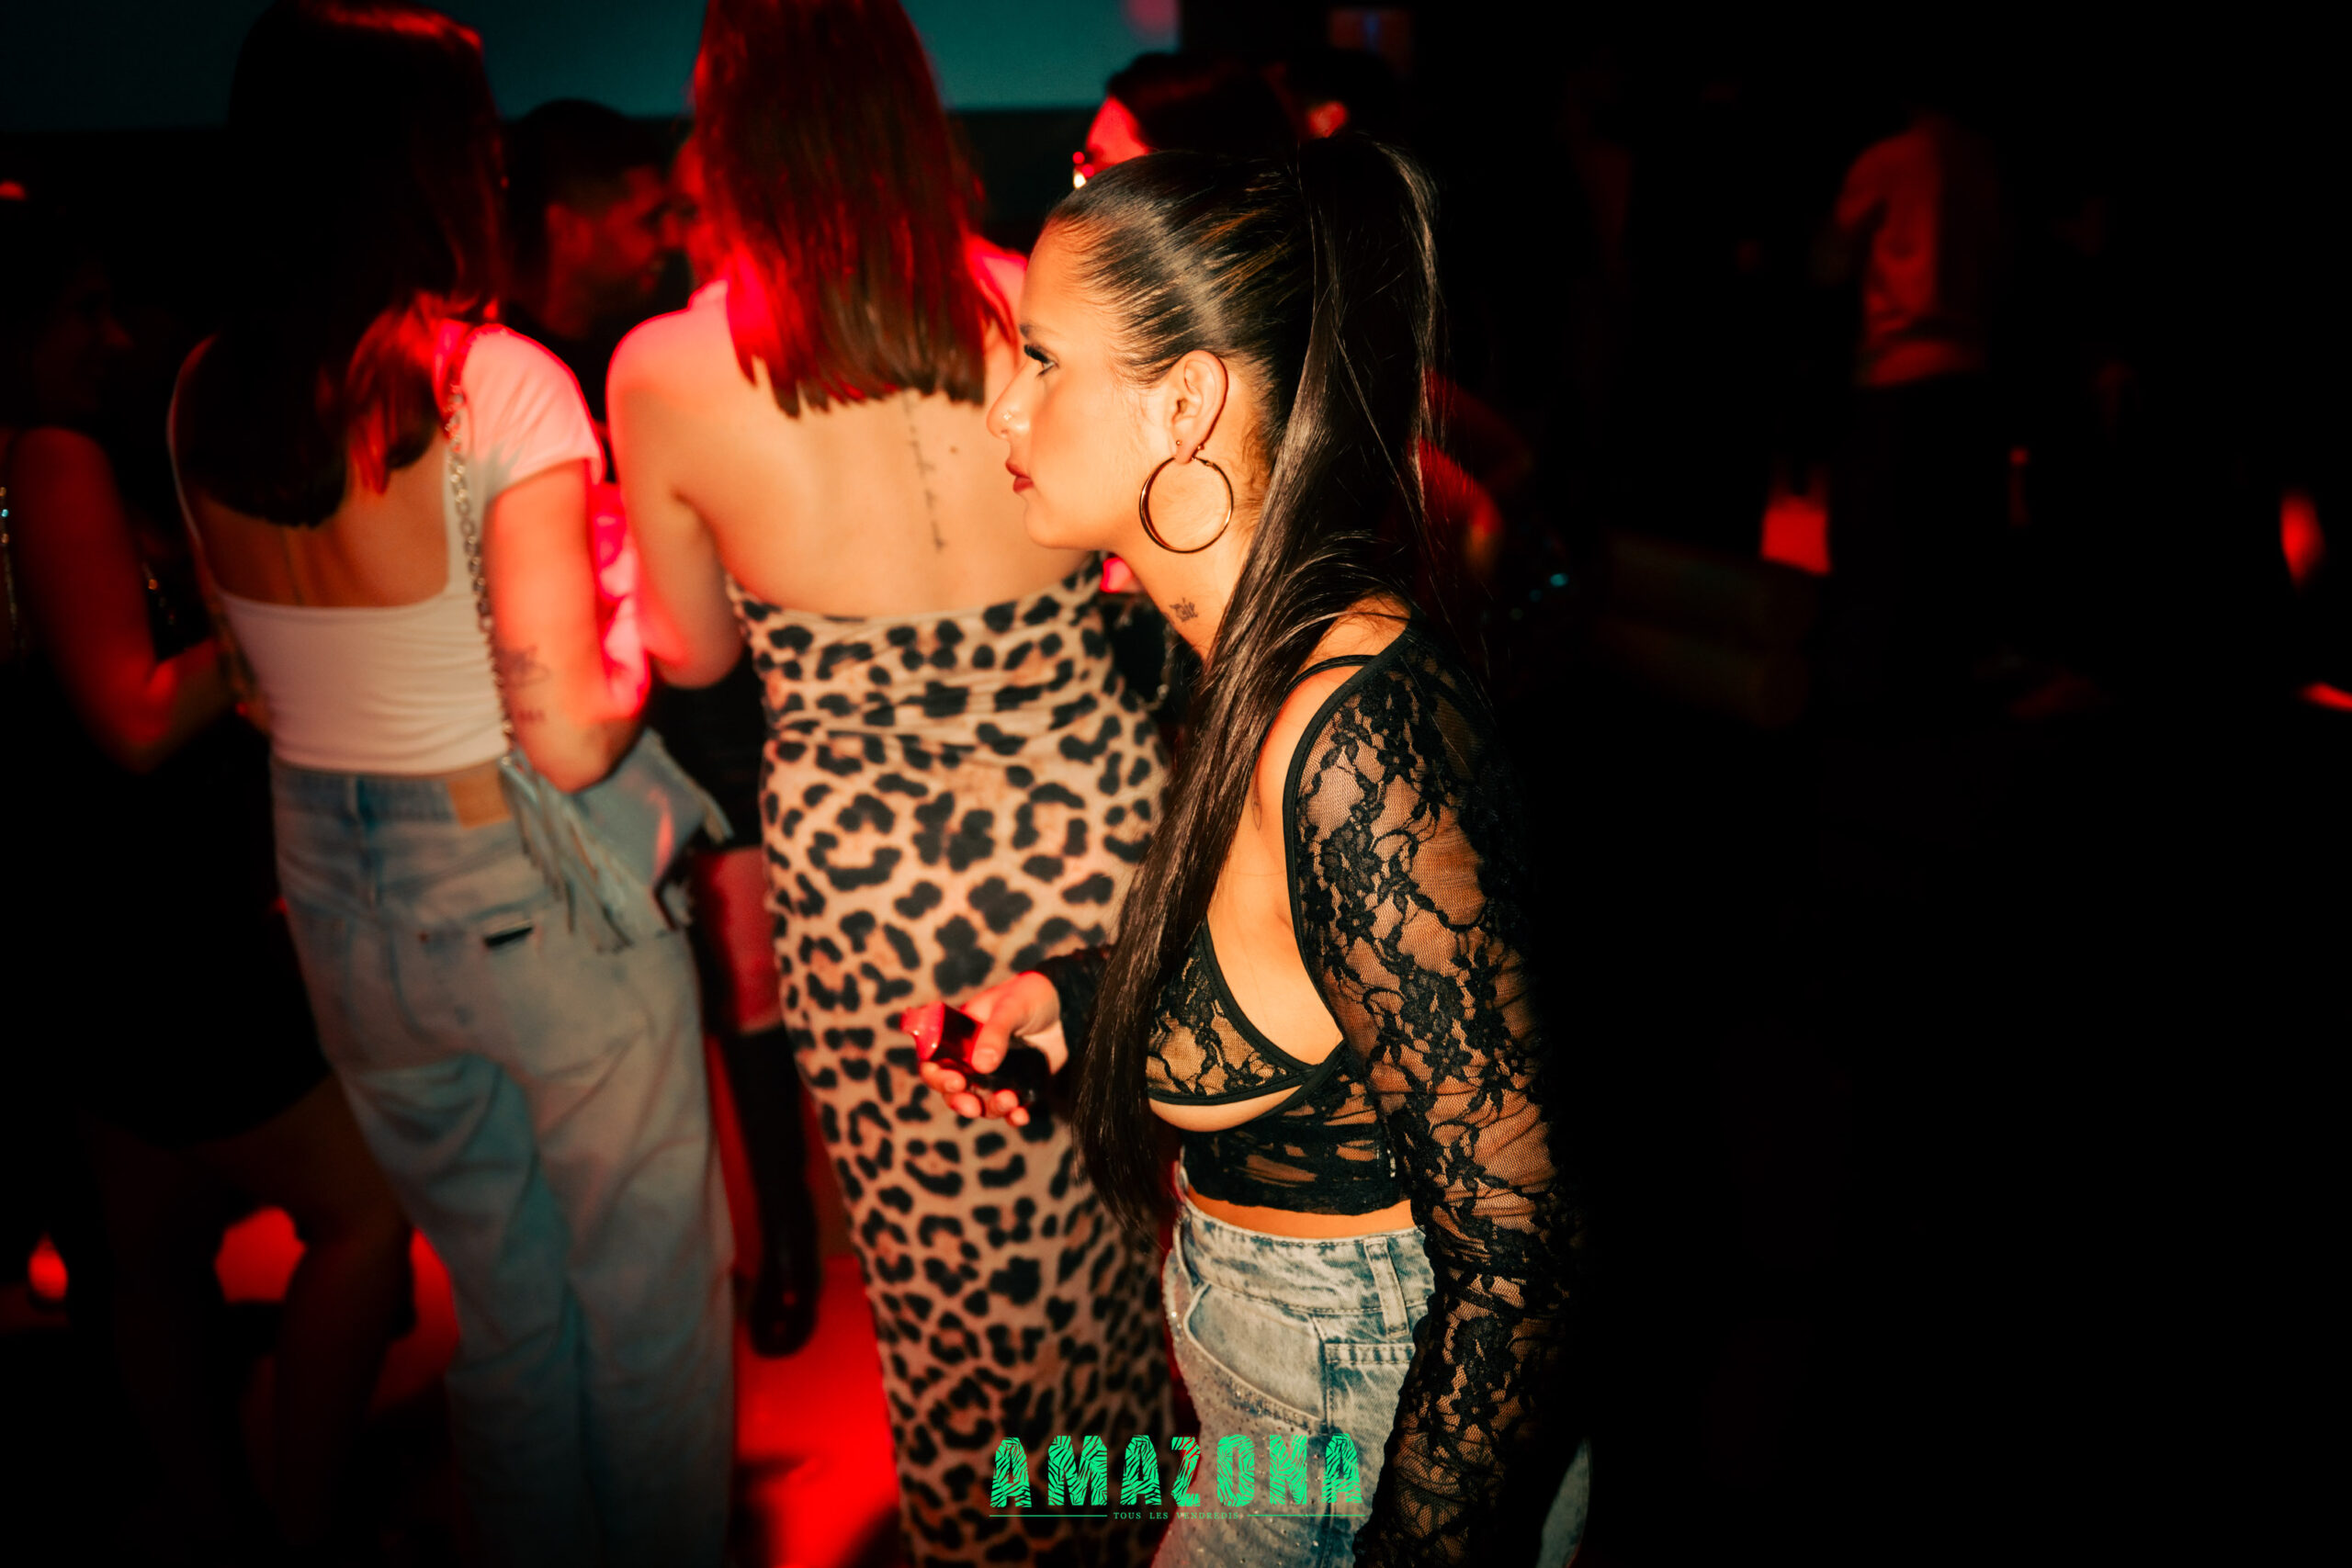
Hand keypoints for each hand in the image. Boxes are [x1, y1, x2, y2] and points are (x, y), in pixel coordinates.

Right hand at [906, 971, 1064, 1126]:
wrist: (1066, 1006)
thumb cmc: (1029, 996)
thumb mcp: (1011, 1007)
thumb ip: (995, 1033)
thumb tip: (981, 1066)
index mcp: (959, 1037)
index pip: (934, 1062)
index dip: (937, 1076)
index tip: (954, 1082)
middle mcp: (971, 1060)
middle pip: (953, 1090)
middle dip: (960, 1102)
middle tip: (973, 1106)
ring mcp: (994, 1076)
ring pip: (981, 1103)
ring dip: (990, 1109)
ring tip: (1009, 1100)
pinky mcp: (1018, 1087)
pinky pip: (1009, 1109)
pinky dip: (1012, 1116)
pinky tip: (1021, 1116)